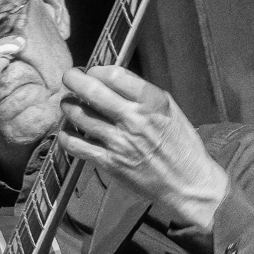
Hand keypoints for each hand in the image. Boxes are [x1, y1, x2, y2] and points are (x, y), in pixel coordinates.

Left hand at [59, 65, 227, 230]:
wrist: (187, 183)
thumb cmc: (180, 145)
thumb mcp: (169, 109)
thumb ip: (141, 93)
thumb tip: (112, 78)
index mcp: (151, 102)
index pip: (113, 74)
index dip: (97, 70)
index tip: (93, 71)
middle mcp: (134, 119)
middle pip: (91, 91)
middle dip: (74, 79)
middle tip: (70, 77)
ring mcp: (119, 142)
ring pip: (79, 115)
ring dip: (68, 106)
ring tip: (68, 104)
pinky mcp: (110, 163)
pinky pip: (77, 146)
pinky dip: (66, 137)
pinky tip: (66, 133)